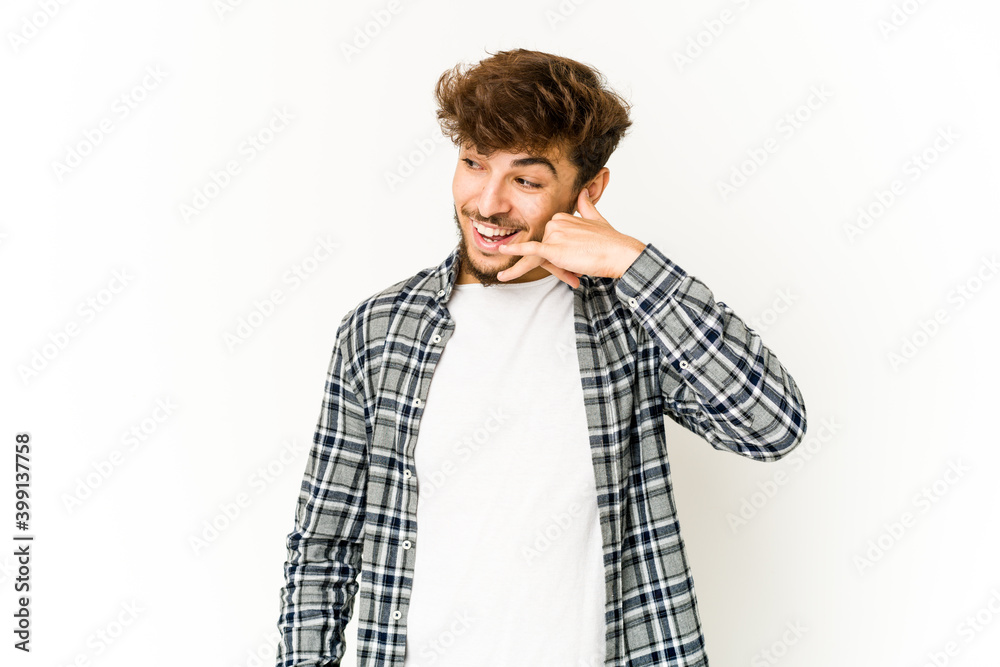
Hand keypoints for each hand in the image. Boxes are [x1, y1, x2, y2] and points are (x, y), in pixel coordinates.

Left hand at [497, 189, 645, 288]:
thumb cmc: (611, 242)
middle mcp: (556, 224)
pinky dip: (515, 250)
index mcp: (563, 217)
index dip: (561, 254)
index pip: (551, 240)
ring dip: (557, 269)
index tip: (575, 260)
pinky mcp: (552, 249)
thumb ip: (587, 206)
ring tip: (570, 270)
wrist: (619, 253)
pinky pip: (530, 250)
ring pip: (543, 257)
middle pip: (546, 249)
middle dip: (557, 263)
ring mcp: (554, 235)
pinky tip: (502, 250)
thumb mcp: (597, 220)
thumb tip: (583, 192)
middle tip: (576, 268)